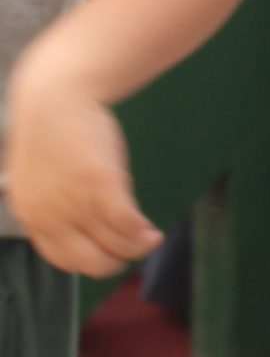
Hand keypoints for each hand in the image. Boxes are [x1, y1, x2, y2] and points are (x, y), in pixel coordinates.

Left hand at [3, 57, 161, 280]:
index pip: (63, 260)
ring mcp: (77, 203)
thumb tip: (69, 219)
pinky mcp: (103, 186)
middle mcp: (51, 216)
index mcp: (31, 215)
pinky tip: (152, 230)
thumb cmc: (50, 127)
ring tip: (150, 237)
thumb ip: (48, 201)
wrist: (55, 93)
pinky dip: (144, 234)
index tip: (108, 253)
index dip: (91, 261)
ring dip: (138, 247)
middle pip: (92, 262)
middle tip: (132, 248)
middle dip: (116, 262)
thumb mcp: (37, 175)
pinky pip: (128, 226)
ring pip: (116, 246)